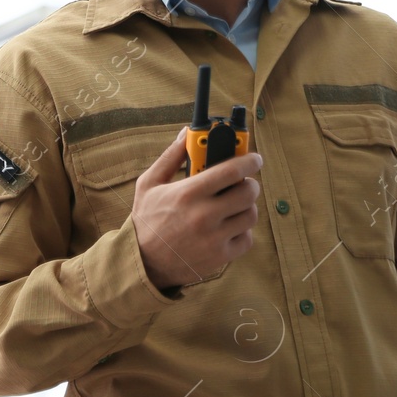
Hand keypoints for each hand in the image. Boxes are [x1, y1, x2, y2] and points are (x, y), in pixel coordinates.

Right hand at [132, 127, 262, 289]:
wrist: (142, 263)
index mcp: (188, 193)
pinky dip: (243, 231)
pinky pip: (248, 238)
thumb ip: (171, 156)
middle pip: (248, 192)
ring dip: (247, 207)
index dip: (249, 160)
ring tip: (234, 205)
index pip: (232, 170)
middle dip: (250, 183)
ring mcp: (215, 238)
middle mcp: (204, 216)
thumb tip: (187, 133)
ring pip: (250, 215)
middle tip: (242, 183)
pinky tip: (229, 227)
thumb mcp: (149, 183)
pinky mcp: (220, 257)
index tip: (254, 158)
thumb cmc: (146, 220)